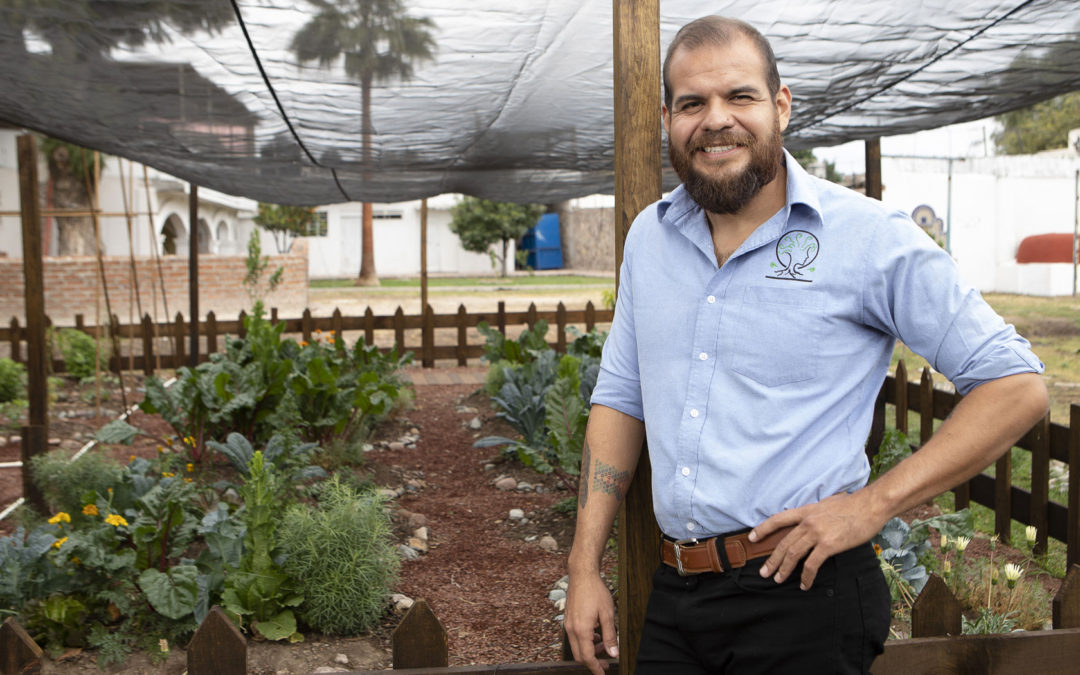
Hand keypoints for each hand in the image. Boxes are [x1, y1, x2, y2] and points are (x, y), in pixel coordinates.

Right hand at [564, 571, 617, 674]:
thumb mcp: (607, 614)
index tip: (603, 674)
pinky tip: (595, 634)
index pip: (587, 657)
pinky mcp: (568, 620)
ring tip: (603, 645)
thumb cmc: (595, 592)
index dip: (596, 668)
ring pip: (576, 647)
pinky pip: (574, 637)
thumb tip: (613, 653)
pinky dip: (584, 642)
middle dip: (592, 662)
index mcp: (581, 630)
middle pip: (579, 656)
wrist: (582, 575)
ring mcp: (568, 624)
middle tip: (606, 662)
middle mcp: (571, 629)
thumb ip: (610, 636)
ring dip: (589, 651)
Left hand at [749, 491, 885, 589]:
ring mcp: (816, 533)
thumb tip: (813, 520)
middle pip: (783, 543)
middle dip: (772, 560)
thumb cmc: (853, 505)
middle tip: (764, 572)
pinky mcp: (828, 545)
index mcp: (806, 511)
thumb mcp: (827, 504)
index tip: (751, 538)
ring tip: (778, 579)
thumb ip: (816, 513)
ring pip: (793, 554)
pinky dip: (806, 577)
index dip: (763, 529)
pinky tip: (804, 584)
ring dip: (784, 569)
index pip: (778, 519)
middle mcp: (807, 522)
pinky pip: (811, 565)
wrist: (870, 505)